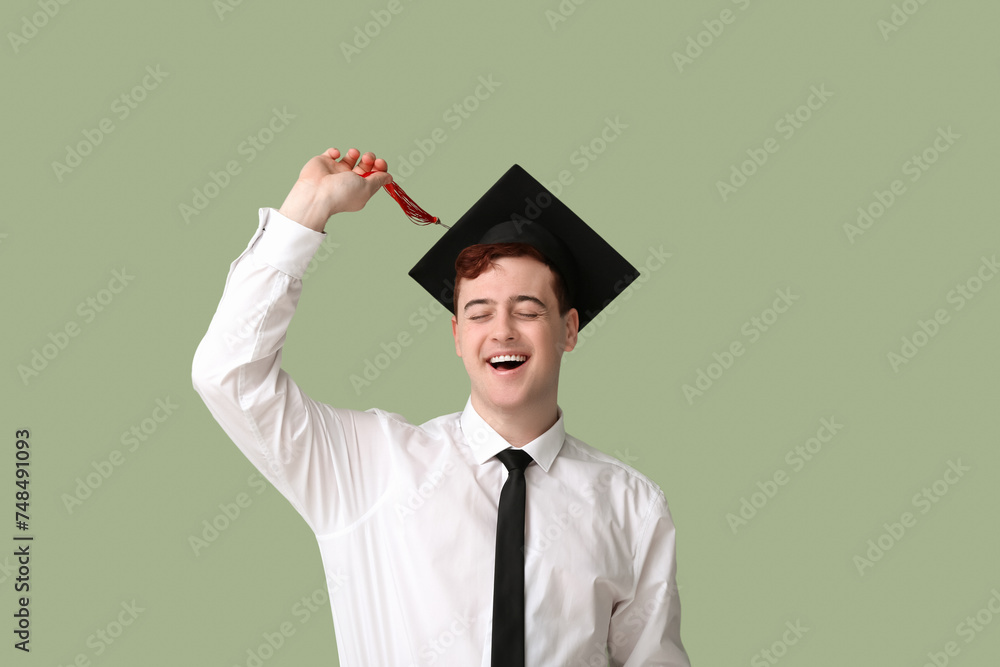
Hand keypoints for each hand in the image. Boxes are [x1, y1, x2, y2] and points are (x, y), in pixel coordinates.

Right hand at [278, 147, 392, 231]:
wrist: (316, 193)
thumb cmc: (342, 194)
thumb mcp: (366, 188)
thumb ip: (378, 180)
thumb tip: (389, 177)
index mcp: (360, 188)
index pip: (374, 175)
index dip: (380, 167)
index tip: (380, 163)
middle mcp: (349, 180)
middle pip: (365, 165)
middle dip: (370, 158)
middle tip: (368, 158)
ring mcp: (336, 171)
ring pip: (350, 157)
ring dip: (355, 153)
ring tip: (353, 153)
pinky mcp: (323, 163)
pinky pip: (332, 152)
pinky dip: (335, 150)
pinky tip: (335, 154)